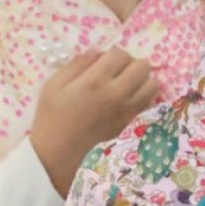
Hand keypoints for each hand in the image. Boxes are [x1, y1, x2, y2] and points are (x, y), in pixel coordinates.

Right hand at [29, 48, 159, 193]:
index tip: (103, 61)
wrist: (59, 153)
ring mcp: (128, 110)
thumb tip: (97, 52)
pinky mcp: (132, 123)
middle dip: (130, 64)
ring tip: (125, 85)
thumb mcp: (54, 85)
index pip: (120, 54)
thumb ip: (77, 64)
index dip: (112, 54)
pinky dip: (143, 96)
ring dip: (141, 80)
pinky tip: (127, 100)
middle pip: (142, 66)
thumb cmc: (51, 117)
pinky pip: (149, 102)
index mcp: (95, 82)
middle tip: (117, 72)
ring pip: (152, 84)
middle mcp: (117, 94)